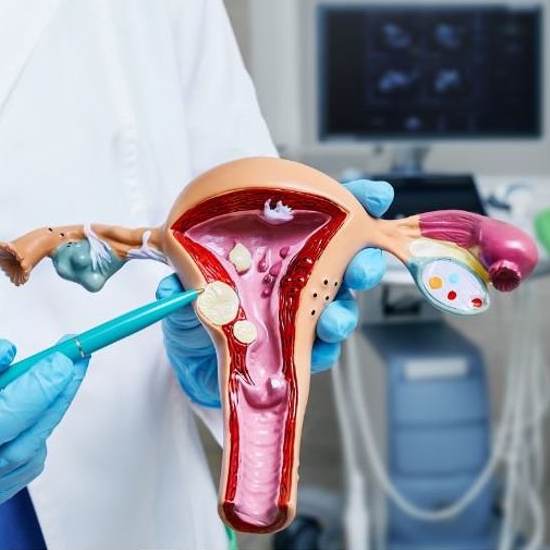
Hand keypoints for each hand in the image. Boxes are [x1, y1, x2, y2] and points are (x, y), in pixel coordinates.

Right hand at [0, 339, 87, 524]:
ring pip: (27, 458)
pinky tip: (34, 406)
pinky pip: (24, 464)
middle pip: (18, 449)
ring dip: (49, 413)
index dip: (29, 395)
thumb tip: (5, 352)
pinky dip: (35, 431)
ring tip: (60, 374)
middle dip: (53, 400)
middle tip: (74, 360)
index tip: (59, 361)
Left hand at [159, 179, 393, 406]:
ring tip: (331, 322)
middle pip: (352, 263)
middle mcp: (308, 272)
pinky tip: (314, 352)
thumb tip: (173, 284)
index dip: (360, 202)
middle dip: (364, 264)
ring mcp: (309, 310)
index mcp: (290, 242)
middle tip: (361, 268)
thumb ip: (186, 278)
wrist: (197, 353)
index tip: (377, 196)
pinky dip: (321, 352)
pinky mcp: (304, 348)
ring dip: (343, 314)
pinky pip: (323, 350)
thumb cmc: (204, 300)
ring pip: (342, 308)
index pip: (333, 216)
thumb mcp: (190, 280)